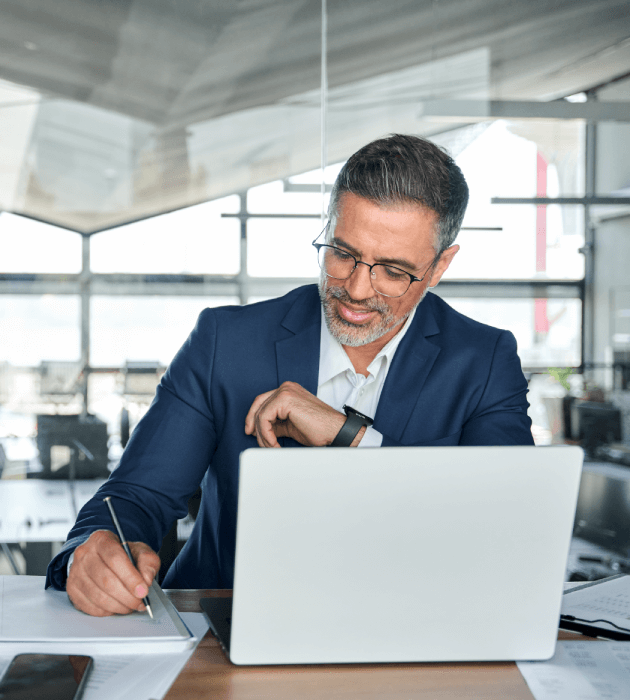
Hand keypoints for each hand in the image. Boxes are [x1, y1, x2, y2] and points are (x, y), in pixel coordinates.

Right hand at [66, 529, 159, 616]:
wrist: (104, 558)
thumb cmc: (122, 555)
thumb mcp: (140, 551)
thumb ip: (148, 562)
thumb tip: (146, 580)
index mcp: (101, 539)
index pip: (115, 559)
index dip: (130, 578)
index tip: (143, 591)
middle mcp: (84, 554)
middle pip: (106, 580)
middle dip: (126, 596)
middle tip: (140, 602)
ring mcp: (75, 572)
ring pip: (98, 596)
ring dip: (118, 606)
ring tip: (131, 605)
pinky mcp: (71, 589)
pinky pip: (90, 606)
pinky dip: (106, 611)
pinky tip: (116, 606)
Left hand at [244, 381, 364, 447]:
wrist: (334, 431)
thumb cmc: (319, 429)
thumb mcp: (290, 426)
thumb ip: (277, 424)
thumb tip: (262, 430)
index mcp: (289, 391)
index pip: (263, 401)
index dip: (254, 417)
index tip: (252, 432)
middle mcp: (286, 387)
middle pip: (259, 404)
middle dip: (253, 424)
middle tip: (254, 439)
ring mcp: (285, 391)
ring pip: (261, 413)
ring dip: (262, 434)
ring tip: (270, 446)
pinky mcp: (285, 400)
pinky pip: (265, 418)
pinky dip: (266, 434)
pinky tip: (274, 443)